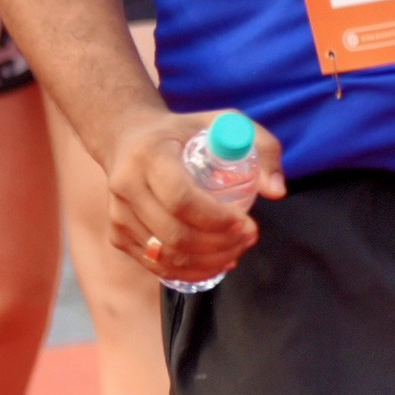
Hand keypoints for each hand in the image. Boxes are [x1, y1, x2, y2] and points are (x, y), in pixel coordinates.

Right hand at [102, 105, 281, 286]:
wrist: (128, 139)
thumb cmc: (183, 132)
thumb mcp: (224, 123)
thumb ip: (261, 148)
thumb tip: (277, 191)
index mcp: (150, 155)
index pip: (181, 199)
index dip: (217, 219)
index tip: (247, 222)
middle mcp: (126, 186)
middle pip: (175, 234)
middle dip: (220, 245)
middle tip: (248, 238)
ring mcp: (118, 214)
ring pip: (167, 256)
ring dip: (209, 261)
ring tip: (236, 249)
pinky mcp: (118, 235)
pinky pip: (156, 266)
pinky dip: (190, 271)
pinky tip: (214, 260)